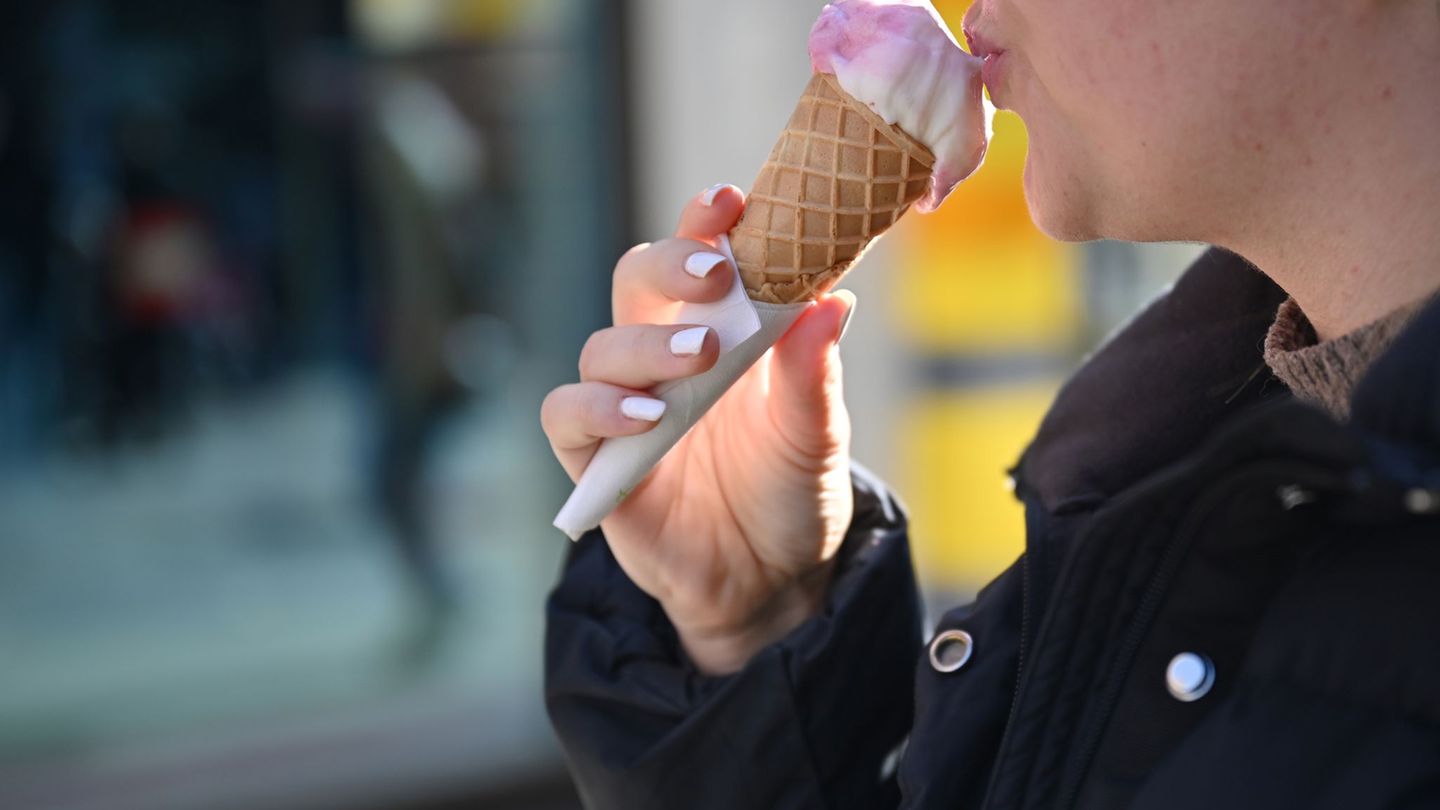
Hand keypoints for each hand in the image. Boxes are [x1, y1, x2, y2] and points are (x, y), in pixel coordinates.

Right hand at [541, 185, 856, 673]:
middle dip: (668, 262)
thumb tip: (832, 300)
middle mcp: (665, 354)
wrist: (767, 581)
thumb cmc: (790, 492)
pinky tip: (646, 417)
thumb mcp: (816, 437)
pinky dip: (598, 408)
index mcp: (722, 328)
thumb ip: (813, 375)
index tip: (733, 201)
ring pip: (602, 346)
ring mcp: (625, 404)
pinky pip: (568, 415)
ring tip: (697, 358)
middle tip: (715, 273)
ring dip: (645, 344)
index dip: (707, 222)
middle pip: (635, 278)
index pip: (702, 255)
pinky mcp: (595, 459)